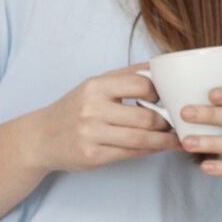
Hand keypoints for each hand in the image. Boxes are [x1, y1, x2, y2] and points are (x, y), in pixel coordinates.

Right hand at [26, 62, 178, 173]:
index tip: (174, 98)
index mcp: (95, 87)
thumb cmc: (74, 108)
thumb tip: (162, 65)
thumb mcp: (94, 86)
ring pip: (142, 139)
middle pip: (146, 116)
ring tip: (180, 138)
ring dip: (166, 140)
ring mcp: (91, 135)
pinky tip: (160, 147)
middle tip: (182, 122)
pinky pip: (131, 154)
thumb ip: (127, 76)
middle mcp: (92, 110)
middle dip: (169, 121)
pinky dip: (150, 150)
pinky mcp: (93, 156)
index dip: (163, 93)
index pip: (141, 85)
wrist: (40, 138)